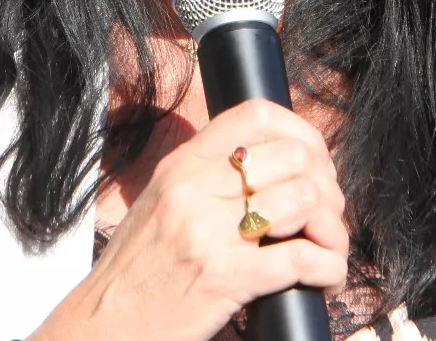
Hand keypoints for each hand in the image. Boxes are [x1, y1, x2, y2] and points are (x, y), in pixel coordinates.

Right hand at [30, 98, 347, 340]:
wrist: (104, 324)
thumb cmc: (138, 271)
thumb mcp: (160, 202)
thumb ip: (206, 178)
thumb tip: (270, 166)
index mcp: (181, 165)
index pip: (255, 116)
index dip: (301, 132)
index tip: (315, 162)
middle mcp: (193, 189)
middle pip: (293, 157)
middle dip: (326, 187)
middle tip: (325, 217)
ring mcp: (207, 232)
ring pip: (304, 199)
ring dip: (332, 229)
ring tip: (326, 250)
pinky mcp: (224, 278)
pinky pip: (301, 258)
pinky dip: (328, 267)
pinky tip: (325, 278)